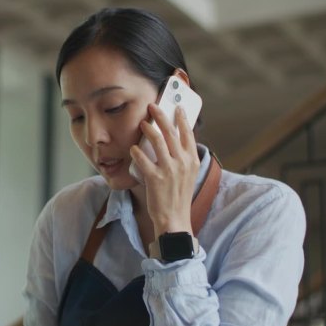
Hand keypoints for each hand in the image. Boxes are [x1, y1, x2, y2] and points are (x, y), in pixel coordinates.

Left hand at [129, 104, 199, 235]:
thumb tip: (173, 141)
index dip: (182, 118)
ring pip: (157, 140)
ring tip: (143, 123)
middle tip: (153, 106)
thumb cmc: (178, 196)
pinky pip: (143, 158)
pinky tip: (133, 148)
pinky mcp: (155, 178)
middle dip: (161, 115)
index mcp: (192, 161)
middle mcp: (182, 162)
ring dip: (148, 128)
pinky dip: (136, 151)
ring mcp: (169, 170)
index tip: (176, 107)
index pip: (188, 134)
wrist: (174, 219)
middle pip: (171, 132)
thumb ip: (183, 158)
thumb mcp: (187, 175)